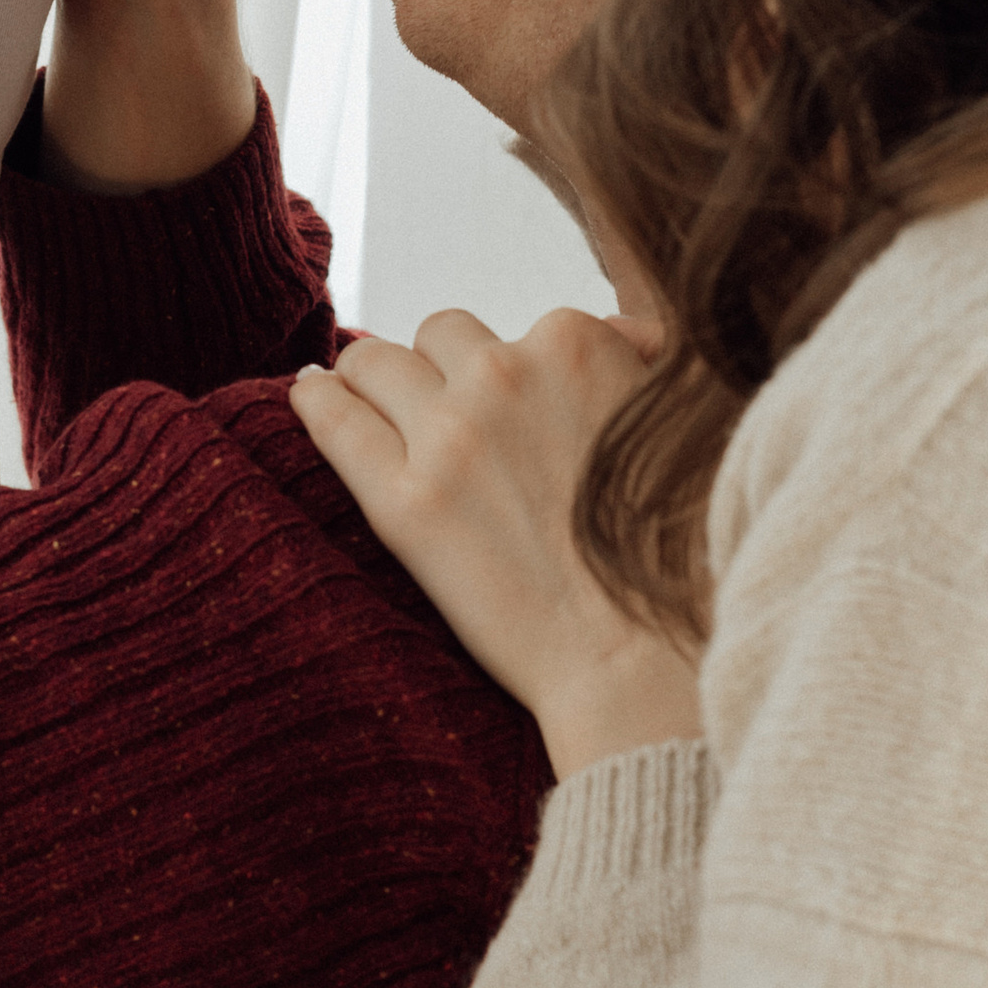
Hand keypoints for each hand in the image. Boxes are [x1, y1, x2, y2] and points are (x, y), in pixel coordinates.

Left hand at [290, 310, 704, 775]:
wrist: (643, 657)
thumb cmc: (676, 552)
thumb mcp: (677, 425)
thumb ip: (634, 361)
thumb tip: (618, 332)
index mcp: (577, 344)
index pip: (516, 329)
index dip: (512, 371)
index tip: (512, 410)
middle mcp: (506, 375)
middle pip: (440, 336)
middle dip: (443, 371)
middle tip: (449, 420)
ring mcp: (449, 437)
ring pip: (374, 361)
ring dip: (374, 380)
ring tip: (367, 401)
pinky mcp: (403, 504)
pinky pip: (333, 421)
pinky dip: (316, 402)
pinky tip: (310, 397)